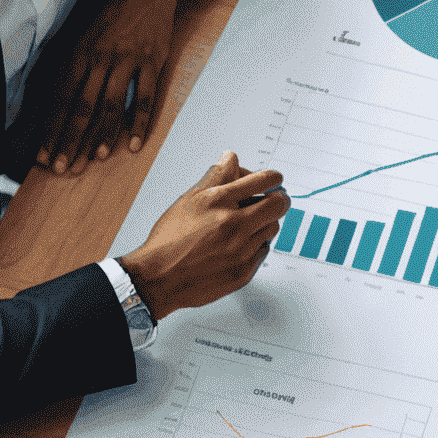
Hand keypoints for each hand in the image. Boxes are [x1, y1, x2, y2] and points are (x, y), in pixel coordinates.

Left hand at [37, 0, 190, 174]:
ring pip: (111, 106)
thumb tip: (53, 97)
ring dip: (101, 136)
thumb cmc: (113, 8)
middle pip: (82, 107)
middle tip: (62, 168)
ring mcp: (128, 60)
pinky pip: (145, 98)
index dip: (50, 129)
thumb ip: (71, 62)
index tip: (42, 155)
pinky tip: (133, 144)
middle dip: (70, 140)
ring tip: (94, 159)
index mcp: (79, 51)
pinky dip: (139, 123)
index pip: (59, 98)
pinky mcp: (153, 61)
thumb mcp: (82, 30)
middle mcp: (101, 57)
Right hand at [118, 151, 288, 319]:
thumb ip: (215, 176)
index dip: (273, 178)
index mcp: (218, 202)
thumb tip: (231, 157)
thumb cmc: (169, 240)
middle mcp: (233, 225)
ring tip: (249, 223)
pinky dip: (256, 244)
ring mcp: (241, 250)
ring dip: (265, 222)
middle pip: (278, 204)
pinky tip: (240, 244)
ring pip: (272, 228)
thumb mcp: (188, 200)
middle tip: (273, 200)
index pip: (262, 180)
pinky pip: (263, 250)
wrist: (159, 280)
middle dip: (279, 199)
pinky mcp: (244, 271)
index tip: (274, 180)